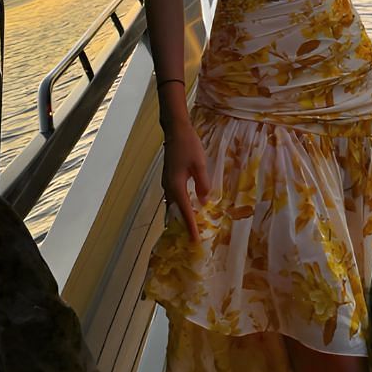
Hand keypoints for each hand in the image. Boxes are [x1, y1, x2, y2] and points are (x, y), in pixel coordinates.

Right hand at [161, 114, 212, 242]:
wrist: (175, 131)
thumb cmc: (189, 146)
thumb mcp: (200, 165)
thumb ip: (203, 185)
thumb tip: (204, 202)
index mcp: (176, 185)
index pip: (184, 211)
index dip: (190, 226)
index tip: (194, 241)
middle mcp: (168, 187)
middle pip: (174, 211)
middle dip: (182, 225)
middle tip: (190, 240)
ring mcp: (166, 183)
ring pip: (172, 205)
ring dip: (179, 217)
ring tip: (188, 229)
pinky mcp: (168, 179)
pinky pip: (173, 198)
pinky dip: (178, 207)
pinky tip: (186, 210)